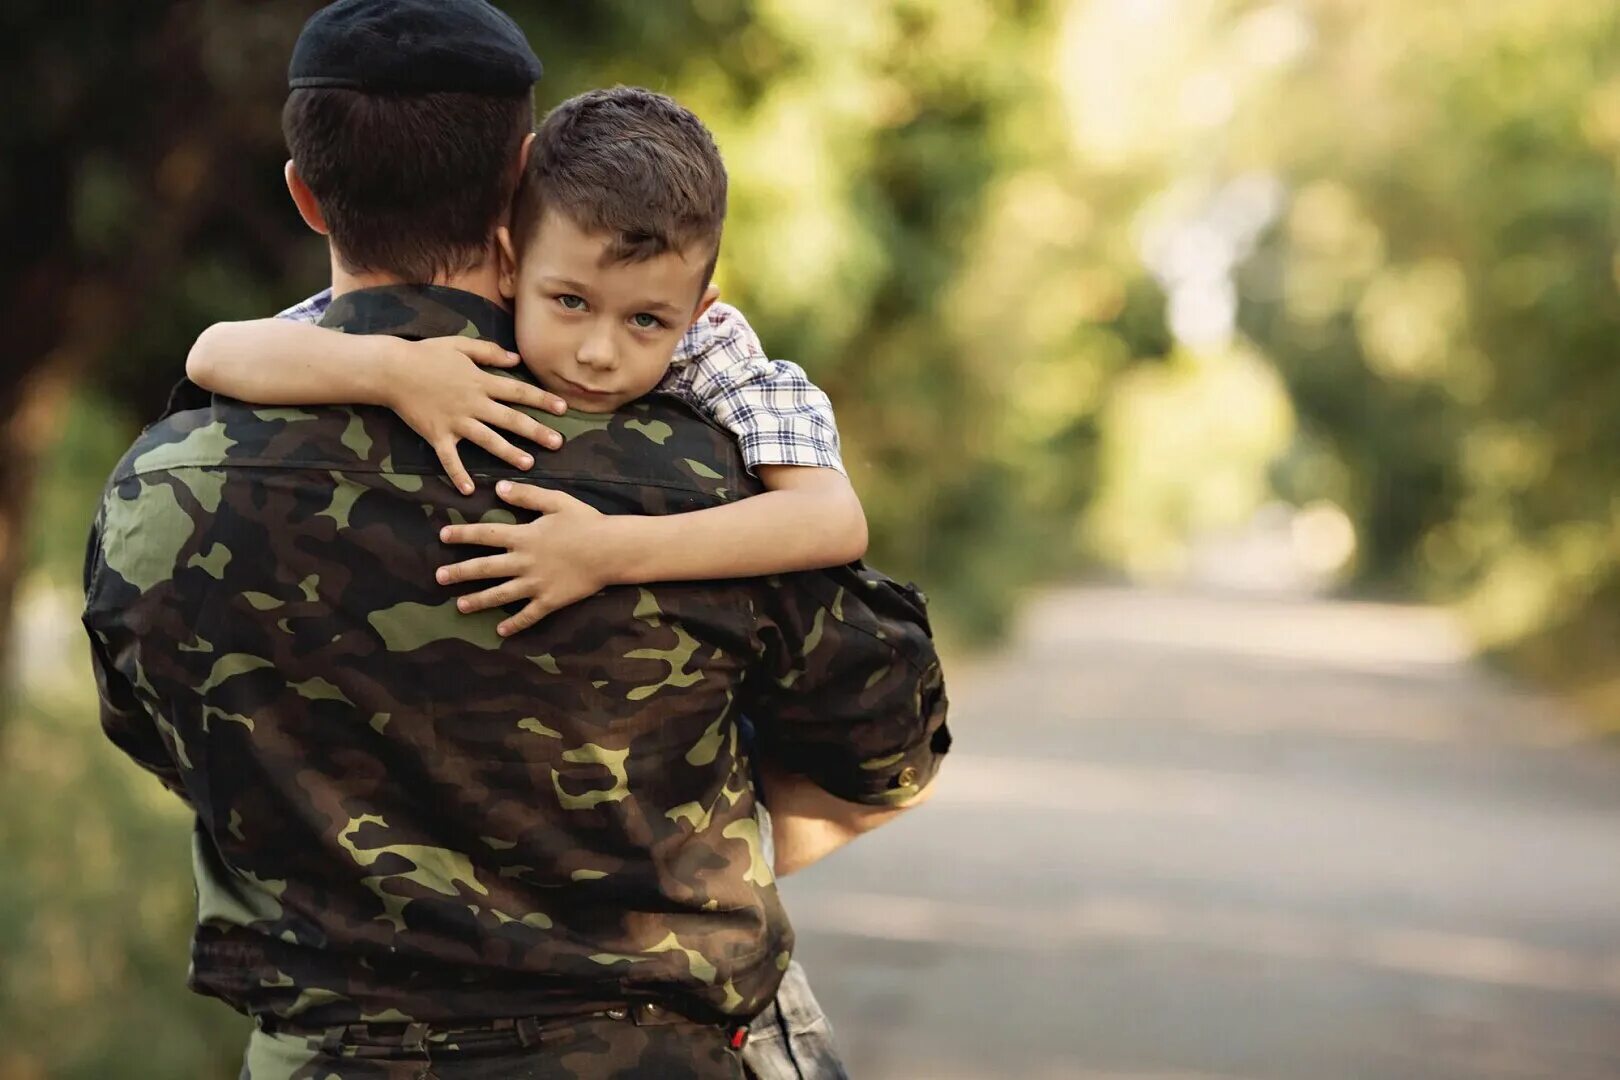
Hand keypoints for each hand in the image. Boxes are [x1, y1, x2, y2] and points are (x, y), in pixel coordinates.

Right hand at [379, 337, 569, 494]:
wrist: (392, 369)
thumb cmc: (426, 354)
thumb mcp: (461, 345)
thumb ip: (490, 353)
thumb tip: (516, 359)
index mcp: (480, 381)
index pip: (519, 392)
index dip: (543, 400)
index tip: (564, 409)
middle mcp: (473, 403)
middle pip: (510, 419)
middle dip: (536, 432)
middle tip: (558, 444)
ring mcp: (455, 421)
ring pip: (488, 440)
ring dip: (509, 453)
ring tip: (529, 465)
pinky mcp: (437, 434)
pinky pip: (449, 458)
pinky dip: (458, 474)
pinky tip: (469, 490)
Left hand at [436, 481, 613, 635]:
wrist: (611, 550)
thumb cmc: (586, 522)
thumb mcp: (557, 501)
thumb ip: (526, 496)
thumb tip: (499, 488)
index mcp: (524, 536)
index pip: (485, 535)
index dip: (462, 534)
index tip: (442, 536)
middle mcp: (524, 562)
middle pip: (485, 568)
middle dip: (459, 572)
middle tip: (439, 577)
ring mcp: (536, 584)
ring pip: (500, 595)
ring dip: (478, 601)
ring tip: (459, 606)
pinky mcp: (550, 601)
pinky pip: (528, 615)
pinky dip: (514, 624)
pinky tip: (501, 631)